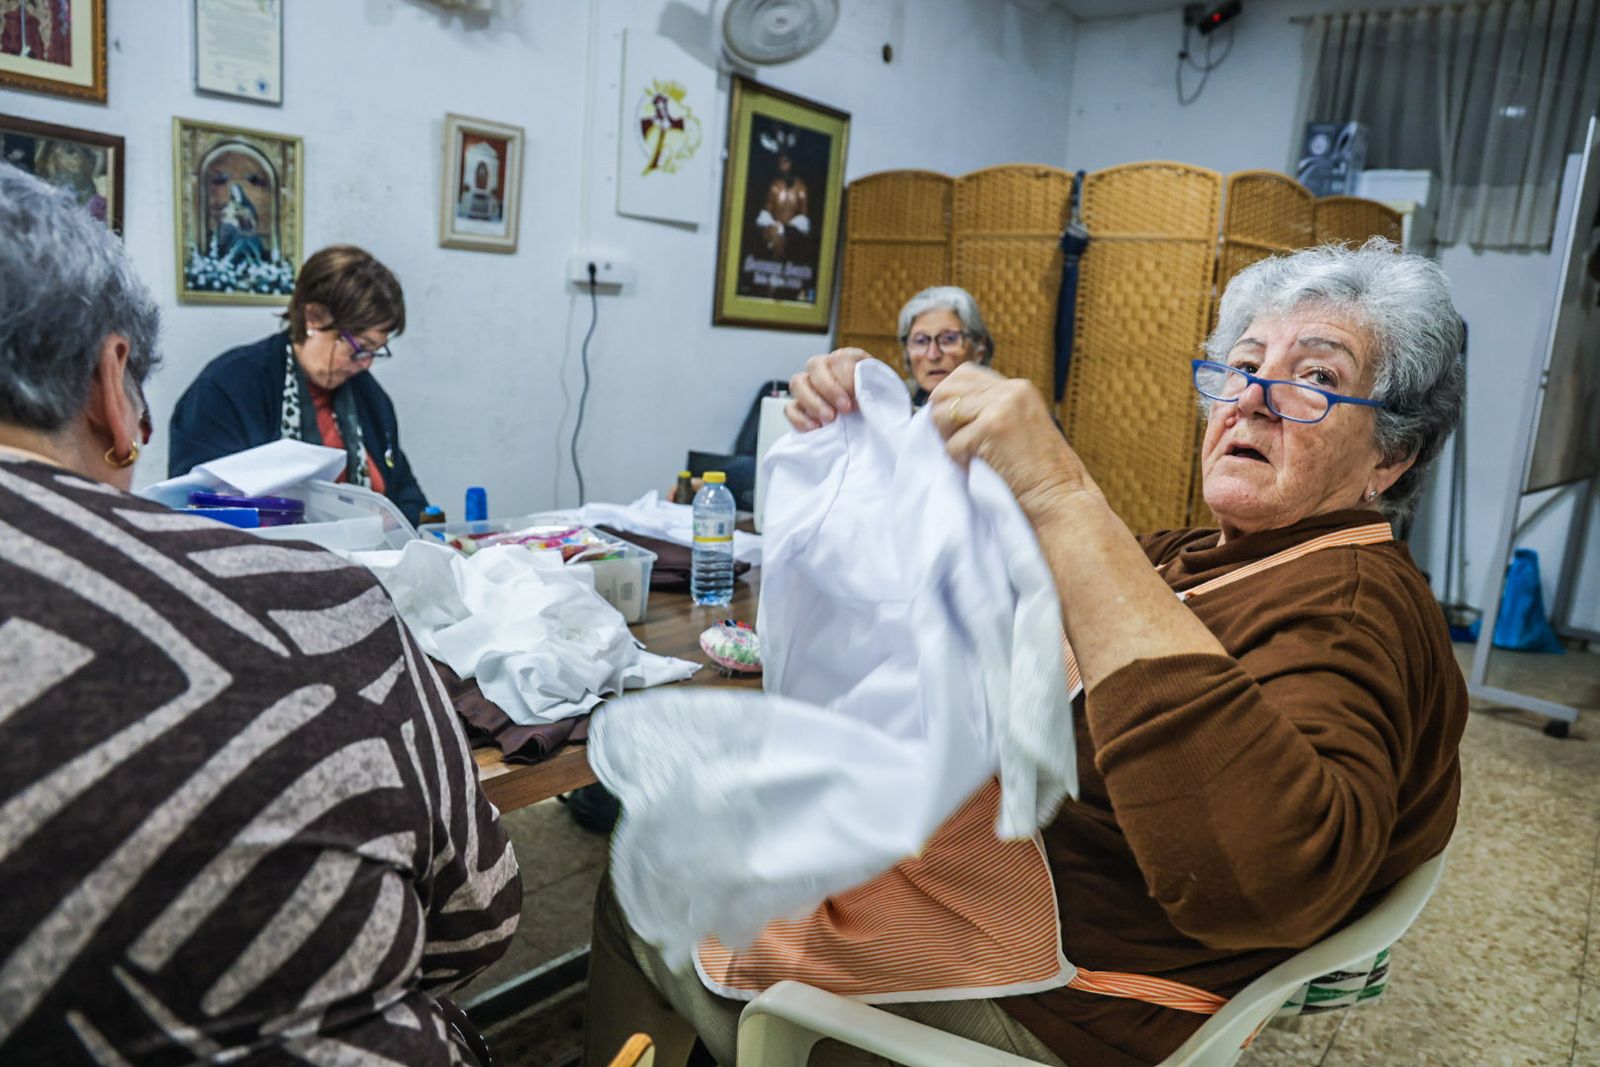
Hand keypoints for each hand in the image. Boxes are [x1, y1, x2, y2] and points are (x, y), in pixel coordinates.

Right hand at [786, 348, 871, 431]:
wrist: (877, 422)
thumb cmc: (879, 404)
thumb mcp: (883, 392)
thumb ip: (874, 387)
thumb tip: (865, 393)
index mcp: (847, 359)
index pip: (838, 359)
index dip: (847, 379)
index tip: (858, 398)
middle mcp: (825, 368)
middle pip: (814, 365)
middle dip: (829, 388)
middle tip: (845, 408)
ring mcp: (809, 387)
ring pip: (797, 383)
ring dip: (813, 401)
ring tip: (830, 419)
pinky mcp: (800, 408)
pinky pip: (790, 408)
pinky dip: (800, 418)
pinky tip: (816, 427)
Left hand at [929, 363, 1099, 517]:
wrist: (1060, 496)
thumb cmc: (1038, 471)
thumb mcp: (1019, 425)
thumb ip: (991, 409)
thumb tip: (943, 407)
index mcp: (1017, 387)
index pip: (962, 375)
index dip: (950, 400)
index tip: (959, 427)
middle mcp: (1010, 390)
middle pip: (945, 391)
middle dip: (943, 419)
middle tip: (960, 443)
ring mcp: (1002, 406)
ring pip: (942, 414)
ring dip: (949, 439)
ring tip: (971, 455)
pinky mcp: (992, 428)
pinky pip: (952, 443)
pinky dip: (960, 461)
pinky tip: (980, 467)